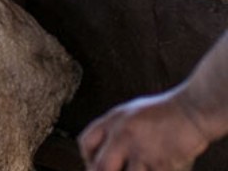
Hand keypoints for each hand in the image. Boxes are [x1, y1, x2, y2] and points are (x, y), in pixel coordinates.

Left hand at [79, 90, 210, 170]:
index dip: (87, 159)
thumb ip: (116, 131)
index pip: (85, 143)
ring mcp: (140, 150)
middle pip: (100, 167)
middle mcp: (122, 135)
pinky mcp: (160, 163)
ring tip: (137, 169)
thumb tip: (107, 153)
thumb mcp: (130, 113)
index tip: (95, 166)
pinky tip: (155, 168)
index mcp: (112, 120)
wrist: (190, 110)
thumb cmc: (163, 113)